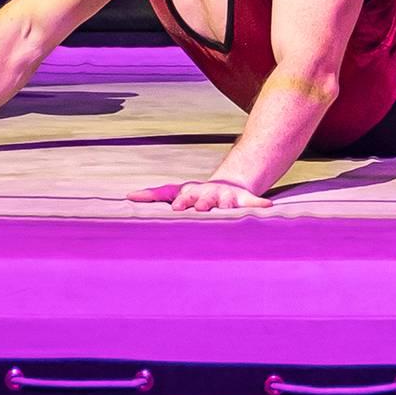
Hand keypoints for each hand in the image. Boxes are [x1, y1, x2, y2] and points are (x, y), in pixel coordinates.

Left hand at [127, 179, 272, 211]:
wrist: (228, 185)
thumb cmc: (196, 195)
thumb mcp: (176, 191)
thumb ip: (154, 195)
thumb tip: (127, 196)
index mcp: (192, 194)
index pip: (186, 196)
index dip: (183, 202)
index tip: (178, 208)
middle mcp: (210, 193)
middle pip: (207, 199)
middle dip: (204, 203)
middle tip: (202, 208)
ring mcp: (228, 197)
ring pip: (229, 203)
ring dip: (229, 206)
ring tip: (231, 209)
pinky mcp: (245, 200)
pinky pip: (254, 203)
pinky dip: (260, 205)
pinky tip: (268, 208)